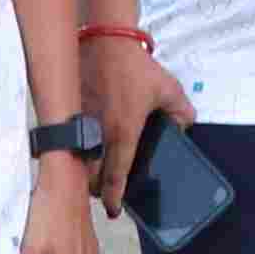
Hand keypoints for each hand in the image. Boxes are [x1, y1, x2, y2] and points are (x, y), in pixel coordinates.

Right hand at [82, 29, 193, 208]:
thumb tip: (185, 127)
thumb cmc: (136, 68)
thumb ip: (181, 111)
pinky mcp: (68, 113)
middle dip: (97, 190)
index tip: (115, 211)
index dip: (115, 197)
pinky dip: (75, 152)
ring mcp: (80, 123)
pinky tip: (82, 151)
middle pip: (91, 176)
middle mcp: (99, 133)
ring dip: (85, 173)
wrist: (105, 42)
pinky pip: (70, 141)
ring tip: (94, 176)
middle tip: (105, 193)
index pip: (116, 176)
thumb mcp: (168, 89)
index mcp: (123, 132)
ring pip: (77, 162)